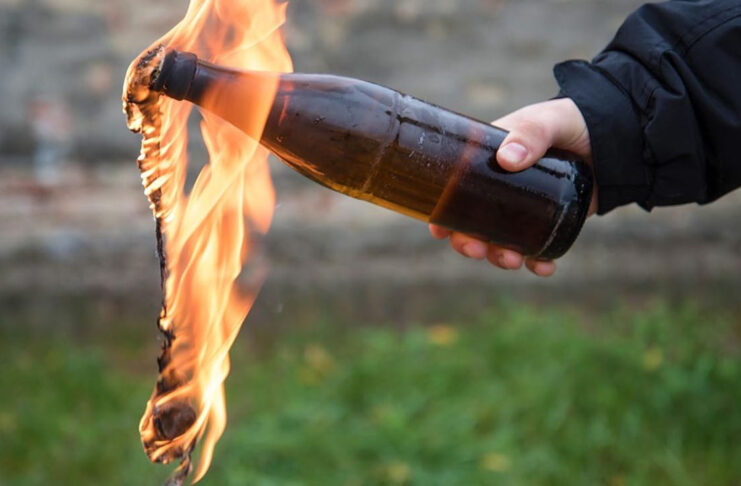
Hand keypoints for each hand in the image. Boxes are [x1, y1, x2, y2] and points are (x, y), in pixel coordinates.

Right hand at [429, 98, 596, 276]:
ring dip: (498, 257)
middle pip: (471, 224)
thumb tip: (506, 161)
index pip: (454, 190)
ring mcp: (523, 209)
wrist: (616, 137)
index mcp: (486, 162)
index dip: (442, 213)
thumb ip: (531, 134)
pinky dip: (536, 263)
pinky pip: (536, 249)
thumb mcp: (549, 120)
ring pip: (499, 241)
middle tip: (476, 250)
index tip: (439, 230)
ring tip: (512, 261)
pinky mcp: (549, 223)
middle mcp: (499, 189)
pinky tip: (544, 268)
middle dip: (468, 243)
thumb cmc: (572, 121)